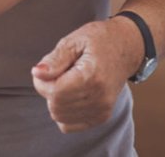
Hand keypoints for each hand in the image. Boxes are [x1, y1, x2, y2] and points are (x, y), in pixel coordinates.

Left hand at [32, 17, 141, 132]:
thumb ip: (55, 58)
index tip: (46, 68)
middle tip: (57, 72)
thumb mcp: (75, 40)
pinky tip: (71, 94)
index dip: (42, 81)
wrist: (127, 48)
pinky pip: (68, 125)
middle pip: (55, 106)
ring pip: (60, 117)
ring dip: (56, 101)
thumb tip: (37, 73)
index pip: (54, 92)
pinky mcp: (101, 117)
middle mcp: (100, 97)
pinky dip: (64, 112)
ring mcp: (102, 109)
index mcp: (92, 76)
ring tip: (67, 81)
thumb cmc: (100, 40)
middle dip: (48, 90)